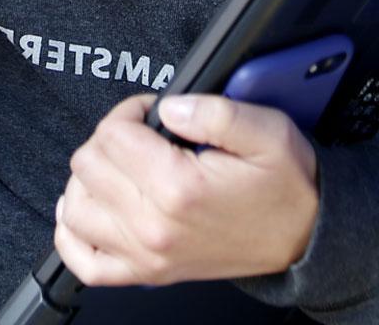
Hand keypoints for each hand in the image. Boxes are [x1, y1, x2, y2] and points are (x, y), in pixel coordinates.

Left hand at [53, 94, 319, 285]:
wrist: (305, 239)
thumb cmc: (286, 188)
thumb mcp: (266, 130)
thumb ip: (212, 110)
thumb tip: (167, 106)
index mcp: (179, 188)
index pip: (113, 134)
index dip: (130, 111)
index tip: (150, 113)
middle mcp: (155, 226)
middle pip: (87, 165)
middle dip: (110, 139)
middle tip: (142, 136)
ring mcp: (147, 254)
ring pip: (75, 206)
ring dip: (89, 179)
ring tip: (120, 167)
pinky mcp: (145, 272)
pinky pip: (84, 261)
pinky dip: (73, 233)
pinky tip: (88, 209)